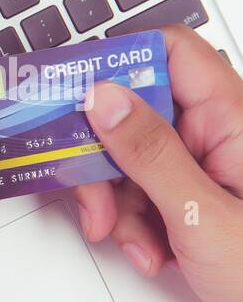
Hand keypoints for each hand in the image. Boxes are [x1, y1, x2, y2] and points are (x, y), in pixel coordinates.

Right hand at [76, 25, 242, 301]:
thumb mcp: (201, 216)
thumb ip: (148, 152)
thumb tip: (103, 97)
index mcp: (235, 118)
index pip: (169, 52)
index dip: (118, 67)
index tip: (74, 101)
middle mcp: (222, 132)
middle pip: (136, 112)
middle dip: (105, 160)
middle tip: (95, 198)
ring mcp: (208, 164)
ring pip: (130, 158)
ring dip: (117, 203)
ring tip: (137, 242)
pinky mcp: (196, 194)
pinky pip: (143, 190)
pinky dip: (133, 222)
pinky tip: (151, 249)